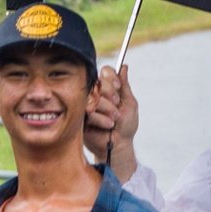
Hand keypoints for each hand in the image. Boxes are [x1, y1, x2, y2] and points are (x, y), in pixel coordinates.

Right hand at [86, 65, 140, 179]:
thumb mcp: (129, 103)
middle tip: (117, 106)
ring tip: (113, 120)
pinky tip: (107, 125)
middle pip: (98, 82)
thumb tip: (124, 67)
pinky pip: (88, 112)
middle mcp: (95, 94)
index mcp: (107, 88)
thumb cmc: (126, 125)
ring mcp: (86, 105)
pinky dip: (100, 119)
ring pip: (93, 97)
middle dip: (110, 95)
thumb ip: (125, 85)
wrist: (119, 144)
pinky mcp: (80, 117)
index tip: (118, 88)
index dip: (111, 78)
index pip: (105, 72)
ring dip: (107, 109)